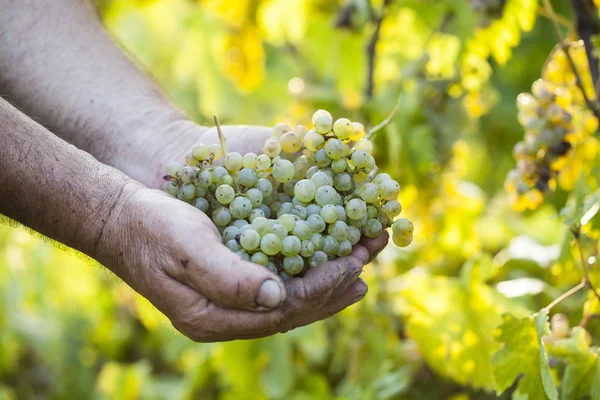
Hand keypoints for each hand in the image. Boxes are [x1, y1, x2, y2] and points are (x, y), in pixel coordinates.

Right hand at [97, 184, 388, 340]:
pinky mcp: (227, 282)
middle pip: (292, 310)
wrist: (119, 220)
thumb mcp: (188, 248)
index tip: (354, 264)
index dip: (322, 287)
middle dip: (332, 288)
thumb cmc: (150, 228)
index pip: (283, 310)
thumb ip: (230, 277)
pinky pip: (275, 284)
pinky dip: (302, 271)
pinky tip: (320, 260)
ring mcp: (226, 302)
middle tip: (368, 268)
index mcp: (215, 318)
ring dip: (324, 282)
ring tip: (357, 268)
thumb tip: (278, 296)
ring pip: (287, 299)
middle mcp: (225, 317)